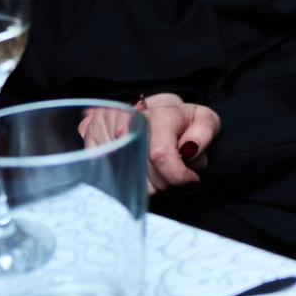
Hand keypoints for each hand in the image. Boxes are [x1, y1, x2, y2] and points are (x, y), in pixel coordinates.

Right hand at [82, 93, 221, 194]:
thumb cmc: (180, 121)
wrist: (153, 111)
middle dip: (166, 182)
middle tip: (174, 172)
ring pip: (127, 183)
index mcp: (157, 115)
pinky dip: (128, 181)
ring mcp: (104, 132)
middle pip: (145, 176)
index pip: (161, 155)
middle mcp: (126, 122)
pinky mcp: (91, 144)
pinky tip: (139, 170)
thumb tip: (189, 149)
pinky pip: (110, 180)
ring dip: (147, 184)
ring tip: (157, 169)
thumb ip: (204, 132)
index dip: (178, 175)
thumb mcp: (203, 119)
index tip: (191, 179)